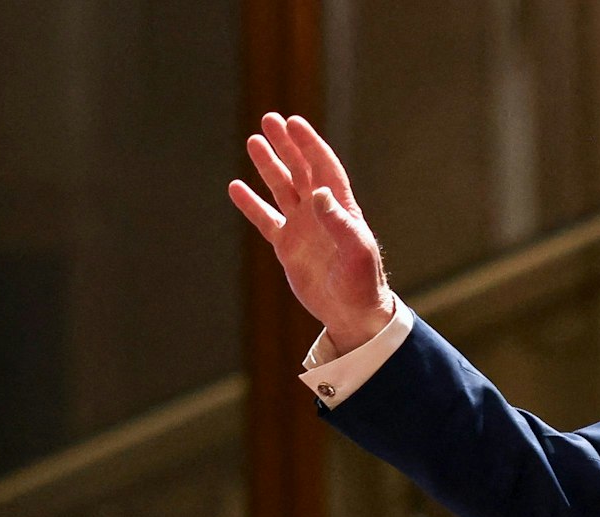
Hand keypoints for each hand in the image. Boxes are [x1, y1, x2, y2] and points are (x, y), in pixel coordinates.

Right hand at [227, 113, 396, 353]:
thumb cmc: (363, 283)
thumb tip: (320, 193)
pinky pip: (266, 220)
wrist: (353, 314)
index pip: (323, 167)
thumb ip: (339, 222)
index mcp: (341, 207)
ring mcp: (303, 228)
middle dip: (286, 145)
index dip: (309, 144)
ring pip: (282, 188)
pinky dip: (252, 205)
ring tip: (253, 142)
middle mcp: (320, 212)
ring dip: (268, 166)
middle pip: (300, 170)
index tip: (294, 122)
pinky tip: (236, 188)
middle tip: (269, 120)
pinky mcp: (288, 247)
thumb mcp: (356, 252)